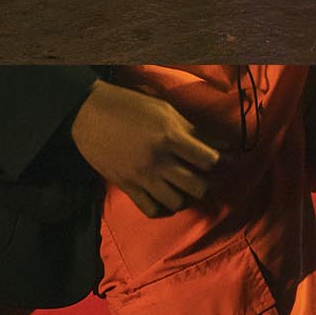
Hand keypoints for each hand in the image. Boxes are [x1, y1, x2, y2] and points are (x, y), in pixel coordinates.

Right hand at [71, 79, 225, 217]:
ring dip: (187, 197)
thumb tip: (224, 147)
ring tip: (185, 187)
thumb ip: (193, 129)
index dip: (224, 163)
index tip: (229, 162)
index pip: (209, 160)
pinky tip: (165, 197)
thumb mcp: (164, 110)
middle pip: (198, 187)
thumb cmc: (128, 105)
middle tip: (208, 177)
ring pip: (178, 202)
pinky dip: (163, 208)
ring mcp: (141, 176)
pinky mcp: (126, 186)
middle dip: (209, 184)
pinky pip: (152, 209)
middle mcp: (158, 160)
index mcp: (169, 136)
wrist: (86, 112)